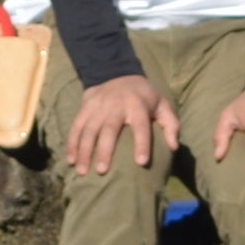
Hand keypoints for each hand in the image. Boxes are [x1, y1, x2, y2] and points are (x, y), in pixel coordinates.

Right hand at [64, 71, 179, 178]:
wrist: (117, 72)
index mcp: (137, 104)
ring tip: (82, 172)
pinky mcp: (85, 107)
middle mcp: (115, 105)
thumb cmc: (144, 97)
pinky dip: (72, 144)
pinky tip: (70, 160)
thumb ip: (171, 124)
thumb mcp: (162, 104)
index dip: (142, 143)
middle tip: (102, 171)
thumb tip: (174, 147)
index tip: (141, 162)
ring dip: (84, 151)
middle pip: (109, 129)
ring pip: (89, 129)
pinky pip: (76, 126)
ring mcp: (98, 106)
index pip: (141, 125)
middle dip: (105, 150)